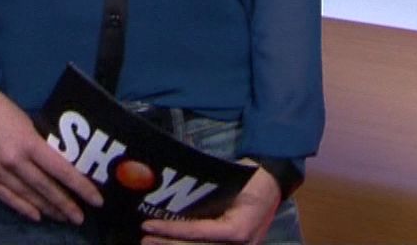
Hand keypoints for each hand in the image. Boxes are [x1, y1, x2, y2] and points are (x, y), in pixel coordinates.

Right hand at [0, 91, 101, 224]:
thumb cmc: (1, 109)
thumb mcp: (28, 122)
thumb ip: (40, 145)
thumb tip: (59, 166)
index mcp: (28, 142)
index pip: (61, 170)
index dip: (80, 187)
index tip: (96, 200)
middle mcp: (14, 160)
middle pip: (46, 188)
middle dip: (65, 204)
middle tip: (80, 217)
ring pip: (28, 196)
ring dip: (48, 208)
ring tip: (62, 217)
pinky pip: (7, 197)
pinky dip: (23, 208)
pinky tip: (37, 215)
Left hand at [139, 162, 279, 244]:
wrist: (273, 180)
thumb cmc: (250, 178)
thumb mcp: (229, 183)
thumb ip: (206, 194)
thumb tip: (172, 191)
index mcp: (239, 229)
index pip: (200, 233)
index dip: (172, 231)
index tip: (148, 226)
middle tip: (144, 239)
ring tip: (151, 243)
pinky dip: (188, 244)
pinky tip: (170, 242)